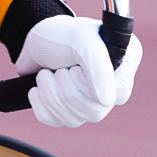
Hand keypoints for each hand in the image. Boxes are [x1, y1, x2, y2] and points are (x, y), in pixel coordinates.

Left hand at [14, 16, 141, 127]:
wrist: (33, 38)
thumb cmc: (61, 34)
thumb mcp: (82, 40)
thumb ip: (99, 68)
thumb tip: (107, 102)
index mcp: (123, 65)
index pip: (118, 93)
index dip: (90, 84)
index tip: (75, 67)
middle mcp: (110, 85)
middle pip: (95, 112)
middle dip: (66, 90)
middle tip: (58, 70)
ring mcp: (89, 100)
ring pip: (73, 120)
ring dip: (50, 94)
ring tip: (45, 74)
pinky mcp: (66, 109)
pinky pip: (54, 121)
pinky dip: (40, 103)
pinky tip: (38, 87)